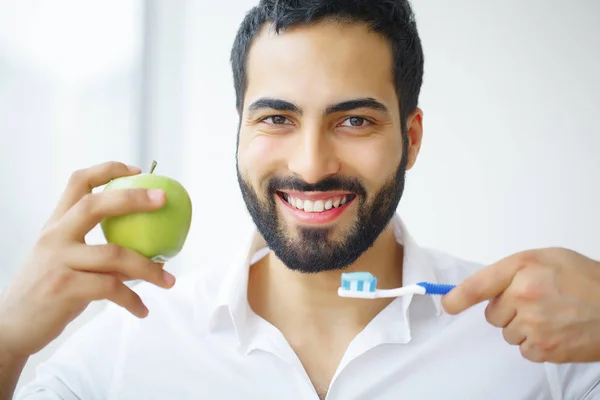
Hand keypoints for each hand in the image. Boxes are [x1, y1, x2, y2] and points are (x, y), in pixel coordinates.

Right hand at [0, 161, 175, 358]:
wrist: (12, 329)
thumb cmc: (49, 293)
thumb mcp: (66, 263)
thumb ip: (98, 252)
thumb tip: (148, 251)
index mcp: (56, 225)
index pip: (78, 183)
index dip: (108, 170)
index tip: (137, 170)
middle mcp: (54, 237)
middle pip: (95, 206)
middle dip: (133, 198)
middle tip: (163, 199)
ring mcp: (57, 261)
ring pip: (114, 255)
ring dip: (149, 269)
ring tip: (169, 281)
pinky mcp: (63, 288)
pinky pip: (111, 289)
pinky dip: (132, 300)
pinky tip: (142, 310)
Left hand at [442, 247, 599, 362]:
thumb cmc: (587, 280)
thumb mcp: (548, 258)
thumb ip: (513, 270)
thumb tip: (486, 289)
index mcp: (523, 268)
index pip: (478, 285)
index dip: (458, 297)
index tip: (447, 304)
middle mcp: (524, 295)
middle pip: (493, 314)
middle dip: (508, 310)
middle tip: (537, 302)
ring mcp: (534, 325)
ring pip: (507, 333)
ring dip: (523, 327)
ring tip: (552, 316)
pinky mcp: (545, 349)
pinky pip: (524, 350)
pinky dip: (536, 344)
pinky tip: (557, 330)